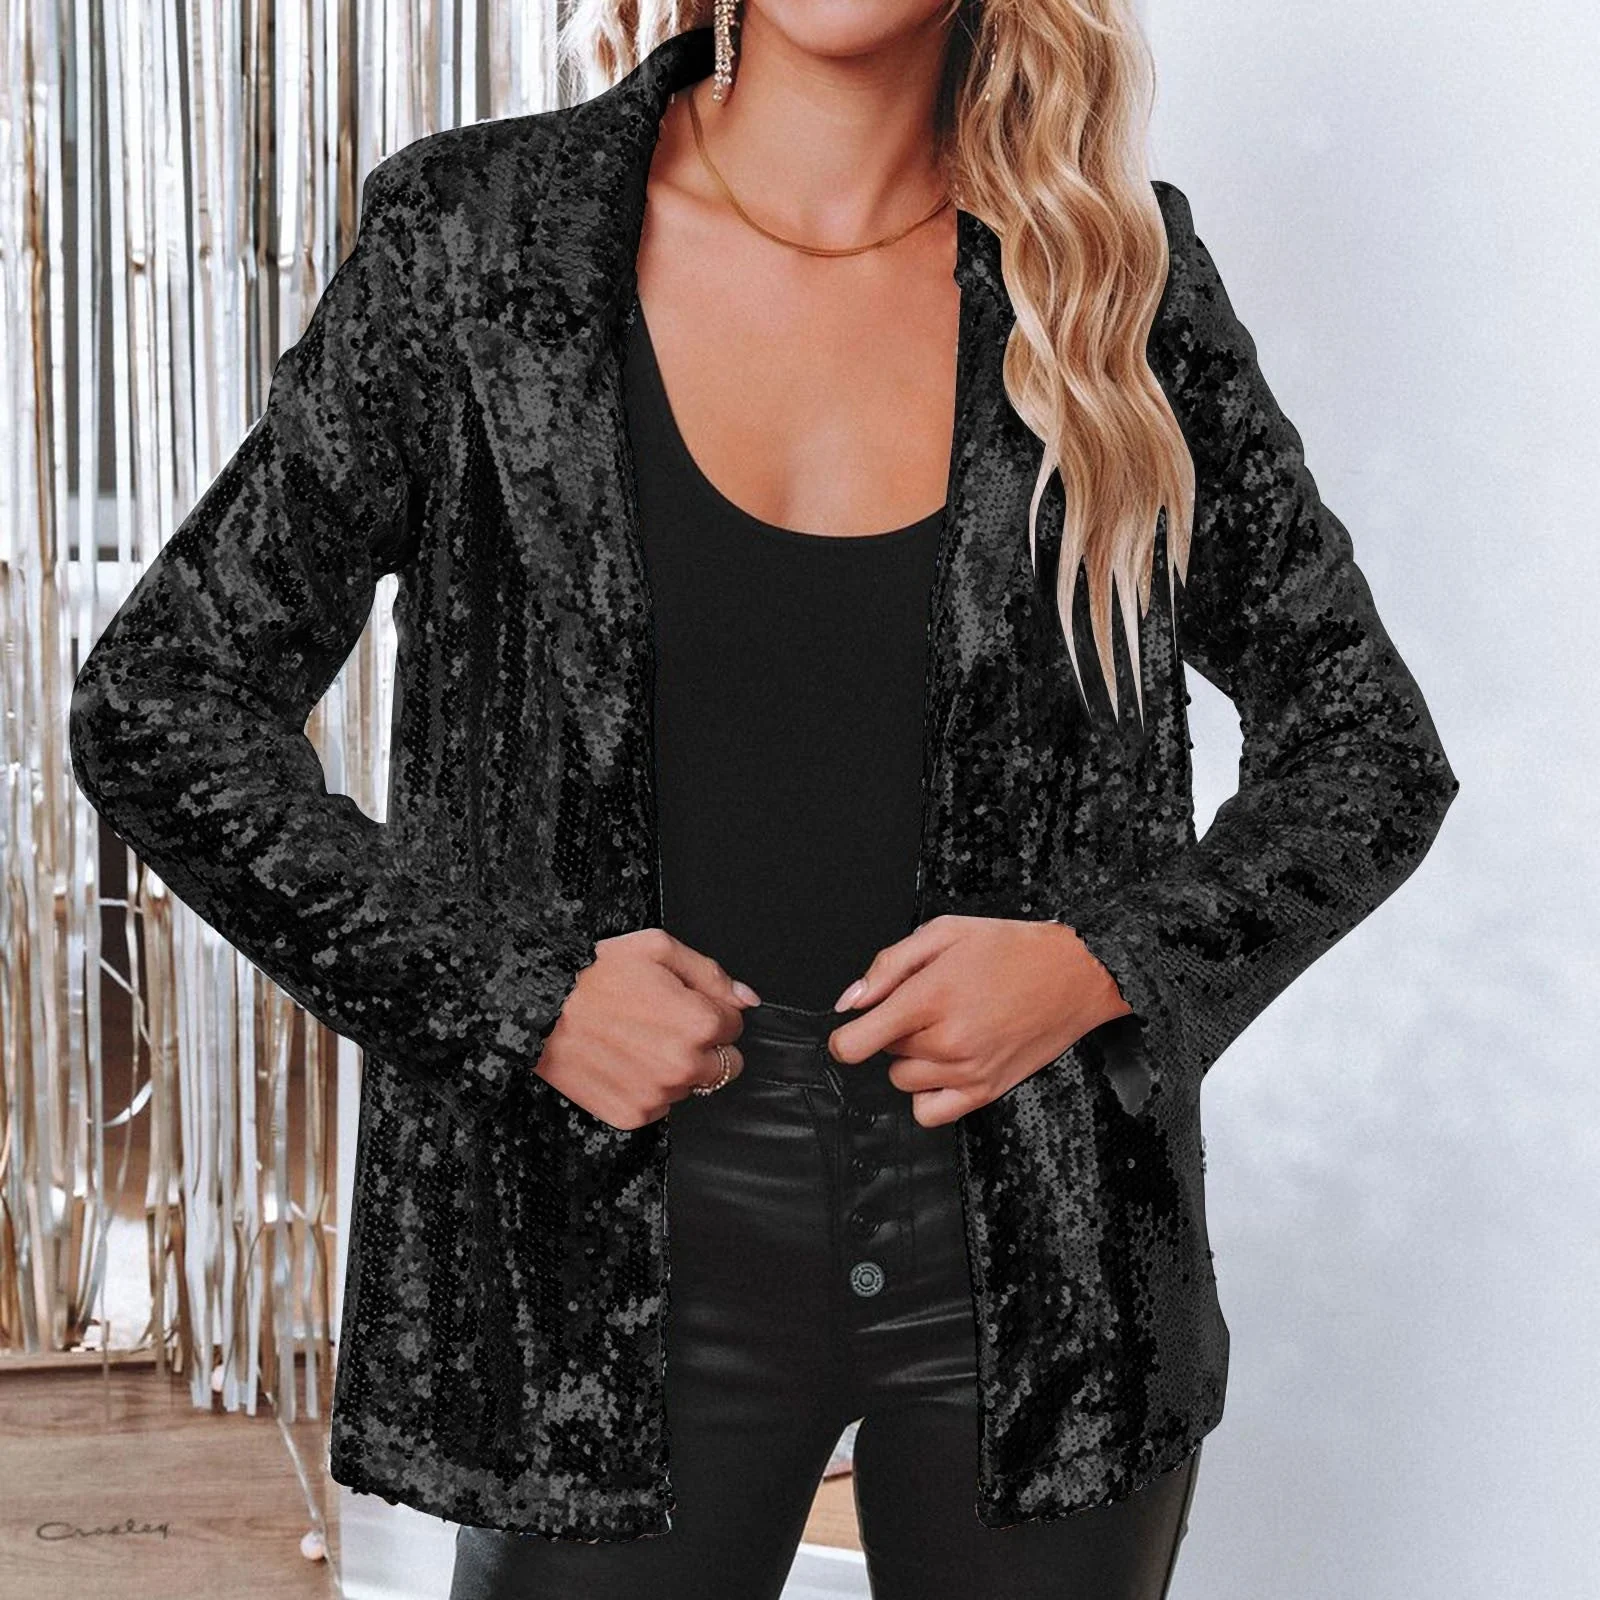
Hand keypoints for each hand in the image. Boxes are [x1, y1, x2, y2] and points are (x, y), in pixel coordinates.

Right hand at [534, 928, 761, 1130]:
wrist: (537, 1010)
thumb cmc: (594, 975)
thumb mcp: (657, 949)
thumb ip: (711, 974)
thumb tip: (747, 998)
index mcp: (700, 1023)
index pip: (736, 1025)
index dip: (712, 1009)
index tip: (683, 1003)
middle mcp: (685, 1065)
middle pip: (725, 1064)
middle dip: (705, 1045)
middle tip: (665, 1024)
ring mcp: (660, 1094)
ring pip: (691, 1086)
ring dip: (675, 1067)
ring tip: (636, 1040)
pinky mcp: (634, 1115)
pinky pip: (660, 1105)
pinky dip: (647, 1087)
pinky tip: (623, 1061)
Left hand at [827, 915, 1132, 1127]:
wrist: (1075, 974)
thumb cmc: (1012, 949)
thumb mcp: (944, 933)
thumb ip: (889, 966)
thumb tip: (850, 1003)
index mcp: (932, 997)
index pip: (856, 1043)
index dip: (844, 1036)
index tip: (852, 1029)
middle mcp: (947, 1041)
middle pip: (883, 1054)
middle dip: (895, 1029)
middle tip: (929, 1004)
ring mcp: (967, 1071)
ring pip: (903, 1080)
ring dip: (912, 1059)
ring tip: (943, 1029)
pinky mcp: (986, 1092)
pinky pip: (929, 1113)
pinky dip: (927, 1094)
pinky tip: (944, 1067)